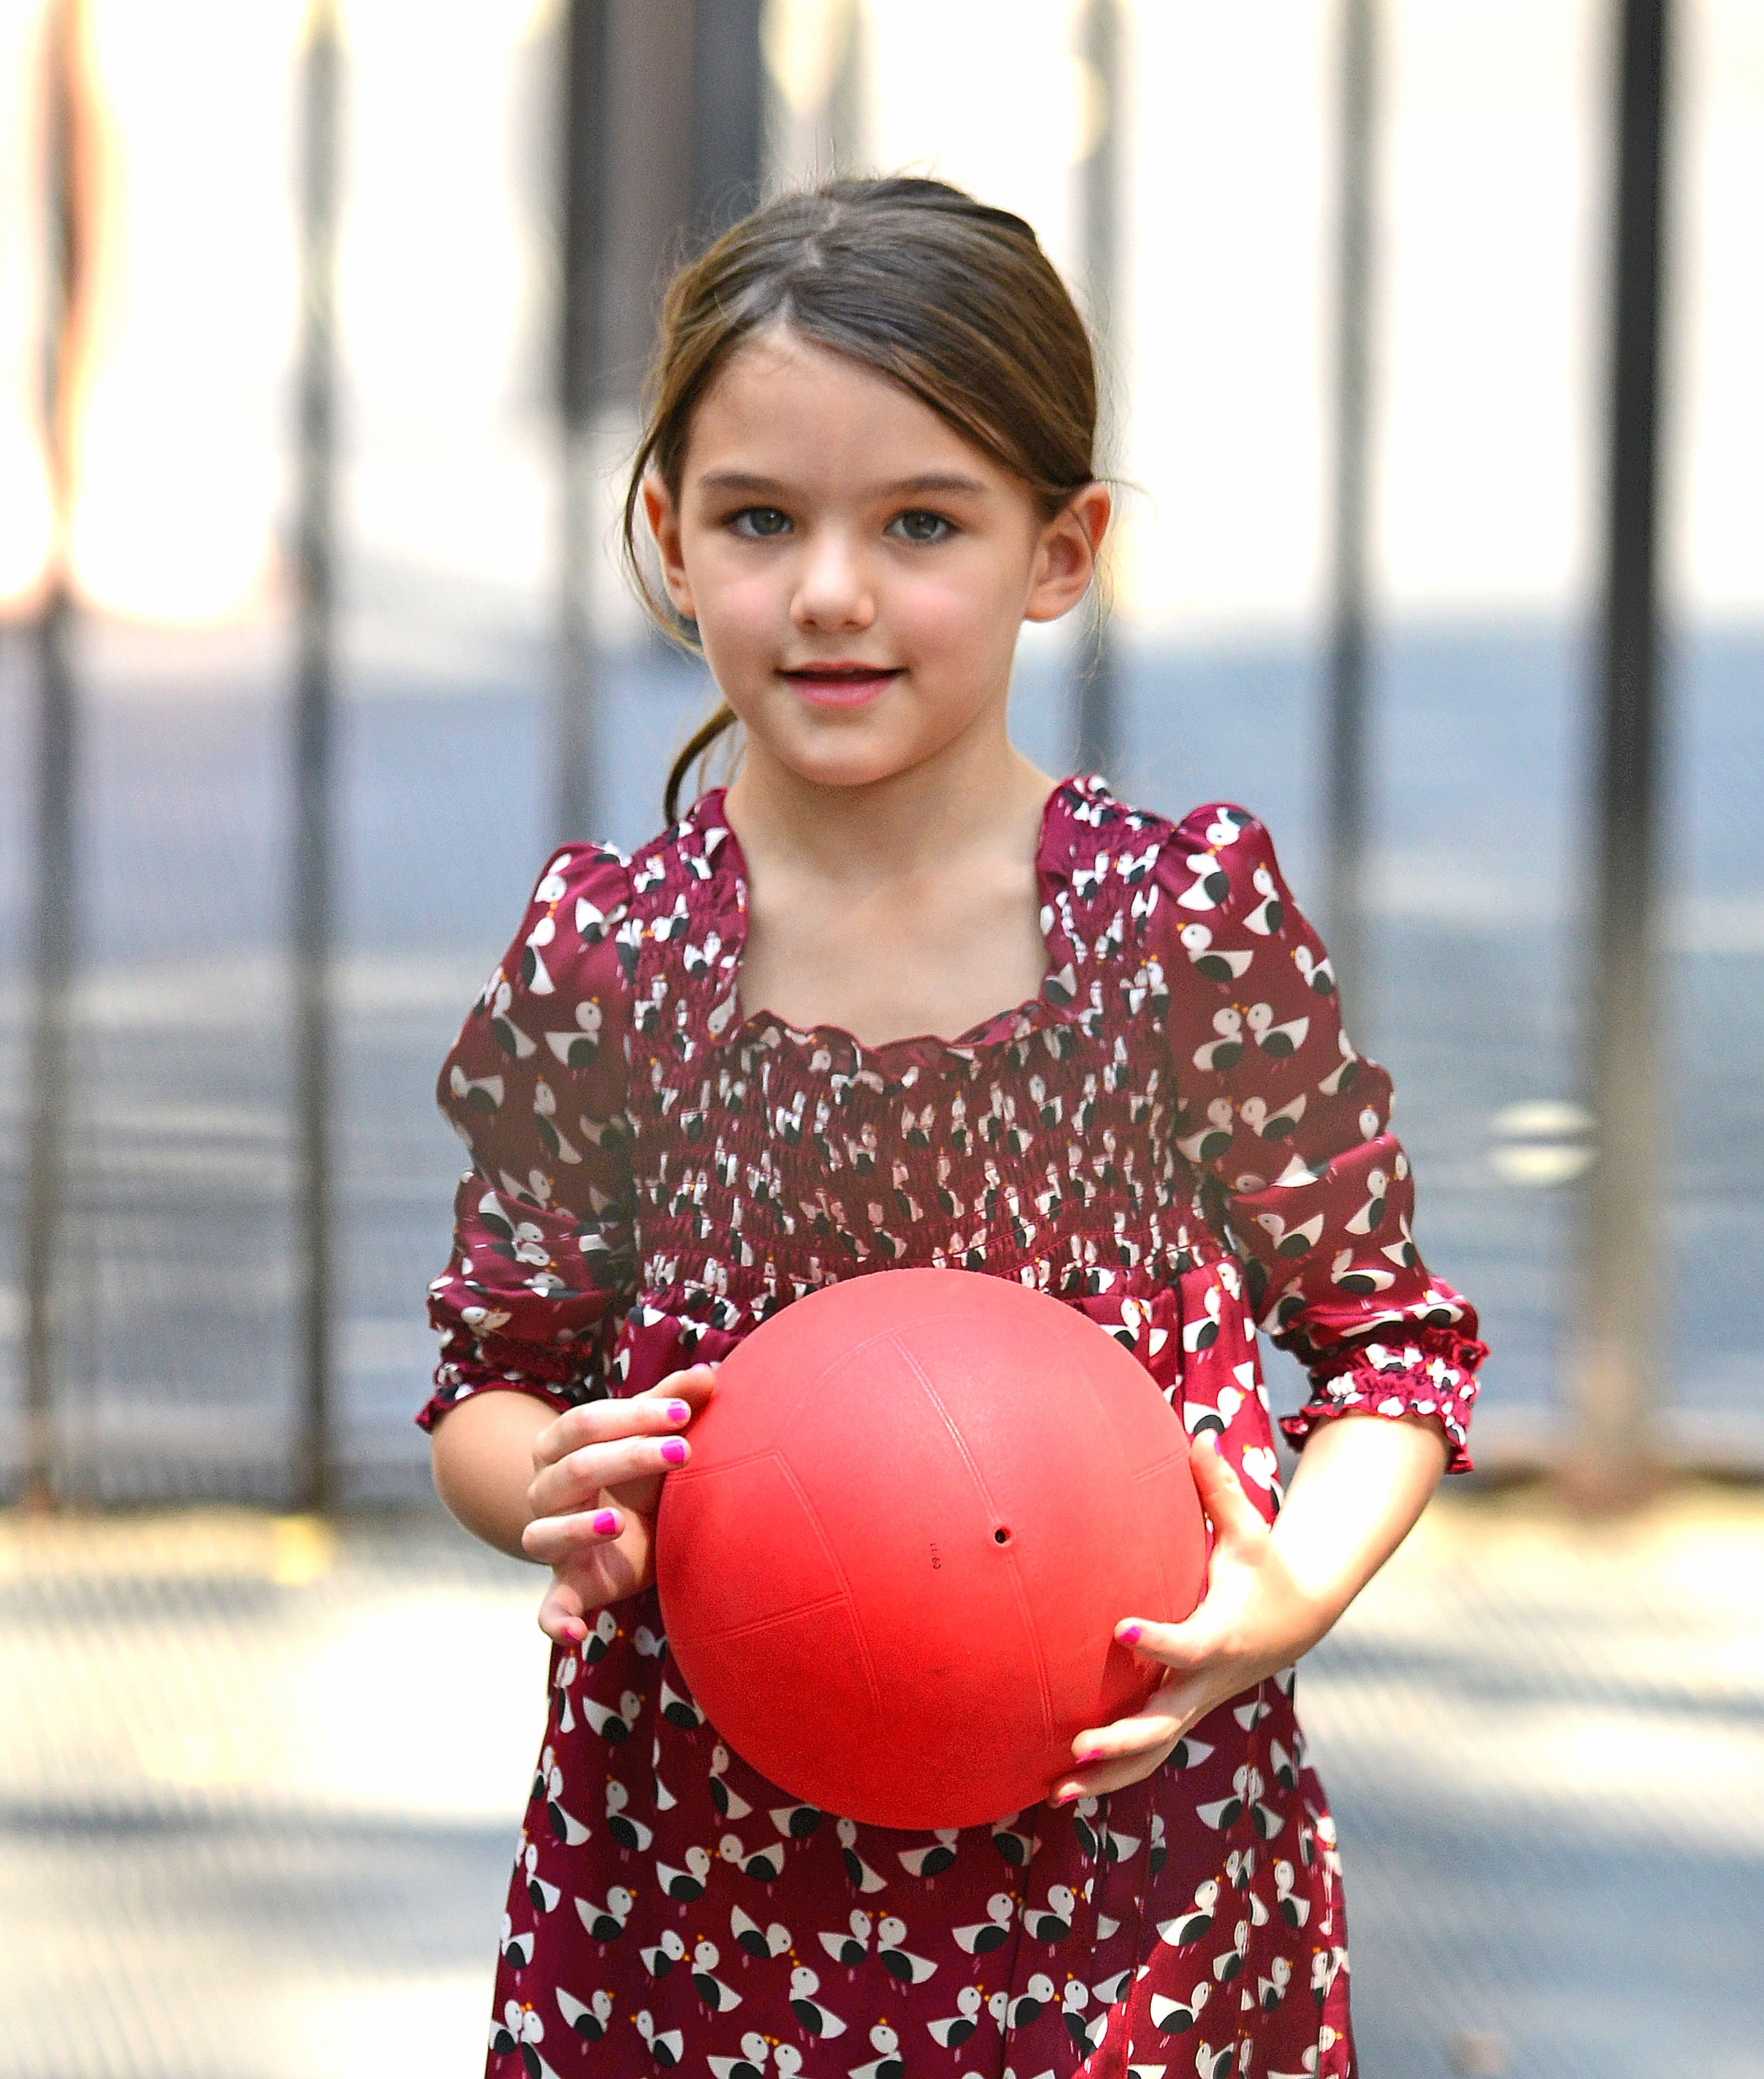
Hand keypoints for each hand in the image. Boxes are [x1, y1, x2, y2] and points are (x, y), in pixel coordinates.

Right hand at [524, 1364, 716, 1645]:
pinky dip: (556, 1622)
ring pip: (543, 1532)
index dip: (634, 1415)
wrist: (627, 1528)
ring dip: (577, 1529)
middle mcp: (544, 1490)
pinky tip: (577, 1636)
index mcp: (559, 1446)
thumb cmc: (637, 1472)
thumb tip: (711, 1372)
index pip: (585, 1421)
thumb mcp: (654, 1435)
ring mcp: (551, 1540)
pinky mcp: (567, 1587)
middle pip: (574, 1468)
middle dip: (628, 1457)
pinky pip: (549, 1609)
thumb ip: (674, 1402)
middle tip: (683, 1452)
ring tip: (617, 1523)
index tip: (686, 1413)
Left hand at [1049, 1434, 1338, 1804]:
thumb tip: (1195, 1436)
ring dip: (1107, 1777)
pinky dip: (1110, 1776)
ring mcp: (1193, 1704)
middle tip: (1078, 1745)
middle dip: (1122, 1740)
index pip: (1185, 1644)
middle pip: (1164, 1723)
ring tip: (1054, 1792)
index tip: (1118, 1628)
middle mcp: (1206, 1681)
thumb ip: (1219, 1489)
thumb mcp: (1249, 1529)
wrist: (1299, 1618)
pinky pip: (1146, 1753)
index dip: (1155, 1640)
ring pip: (1152, 1754)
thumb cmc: (1264, 1565)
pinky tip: (1056, 1790)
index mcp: (1220, 1635)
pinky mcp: (1181, 1712)